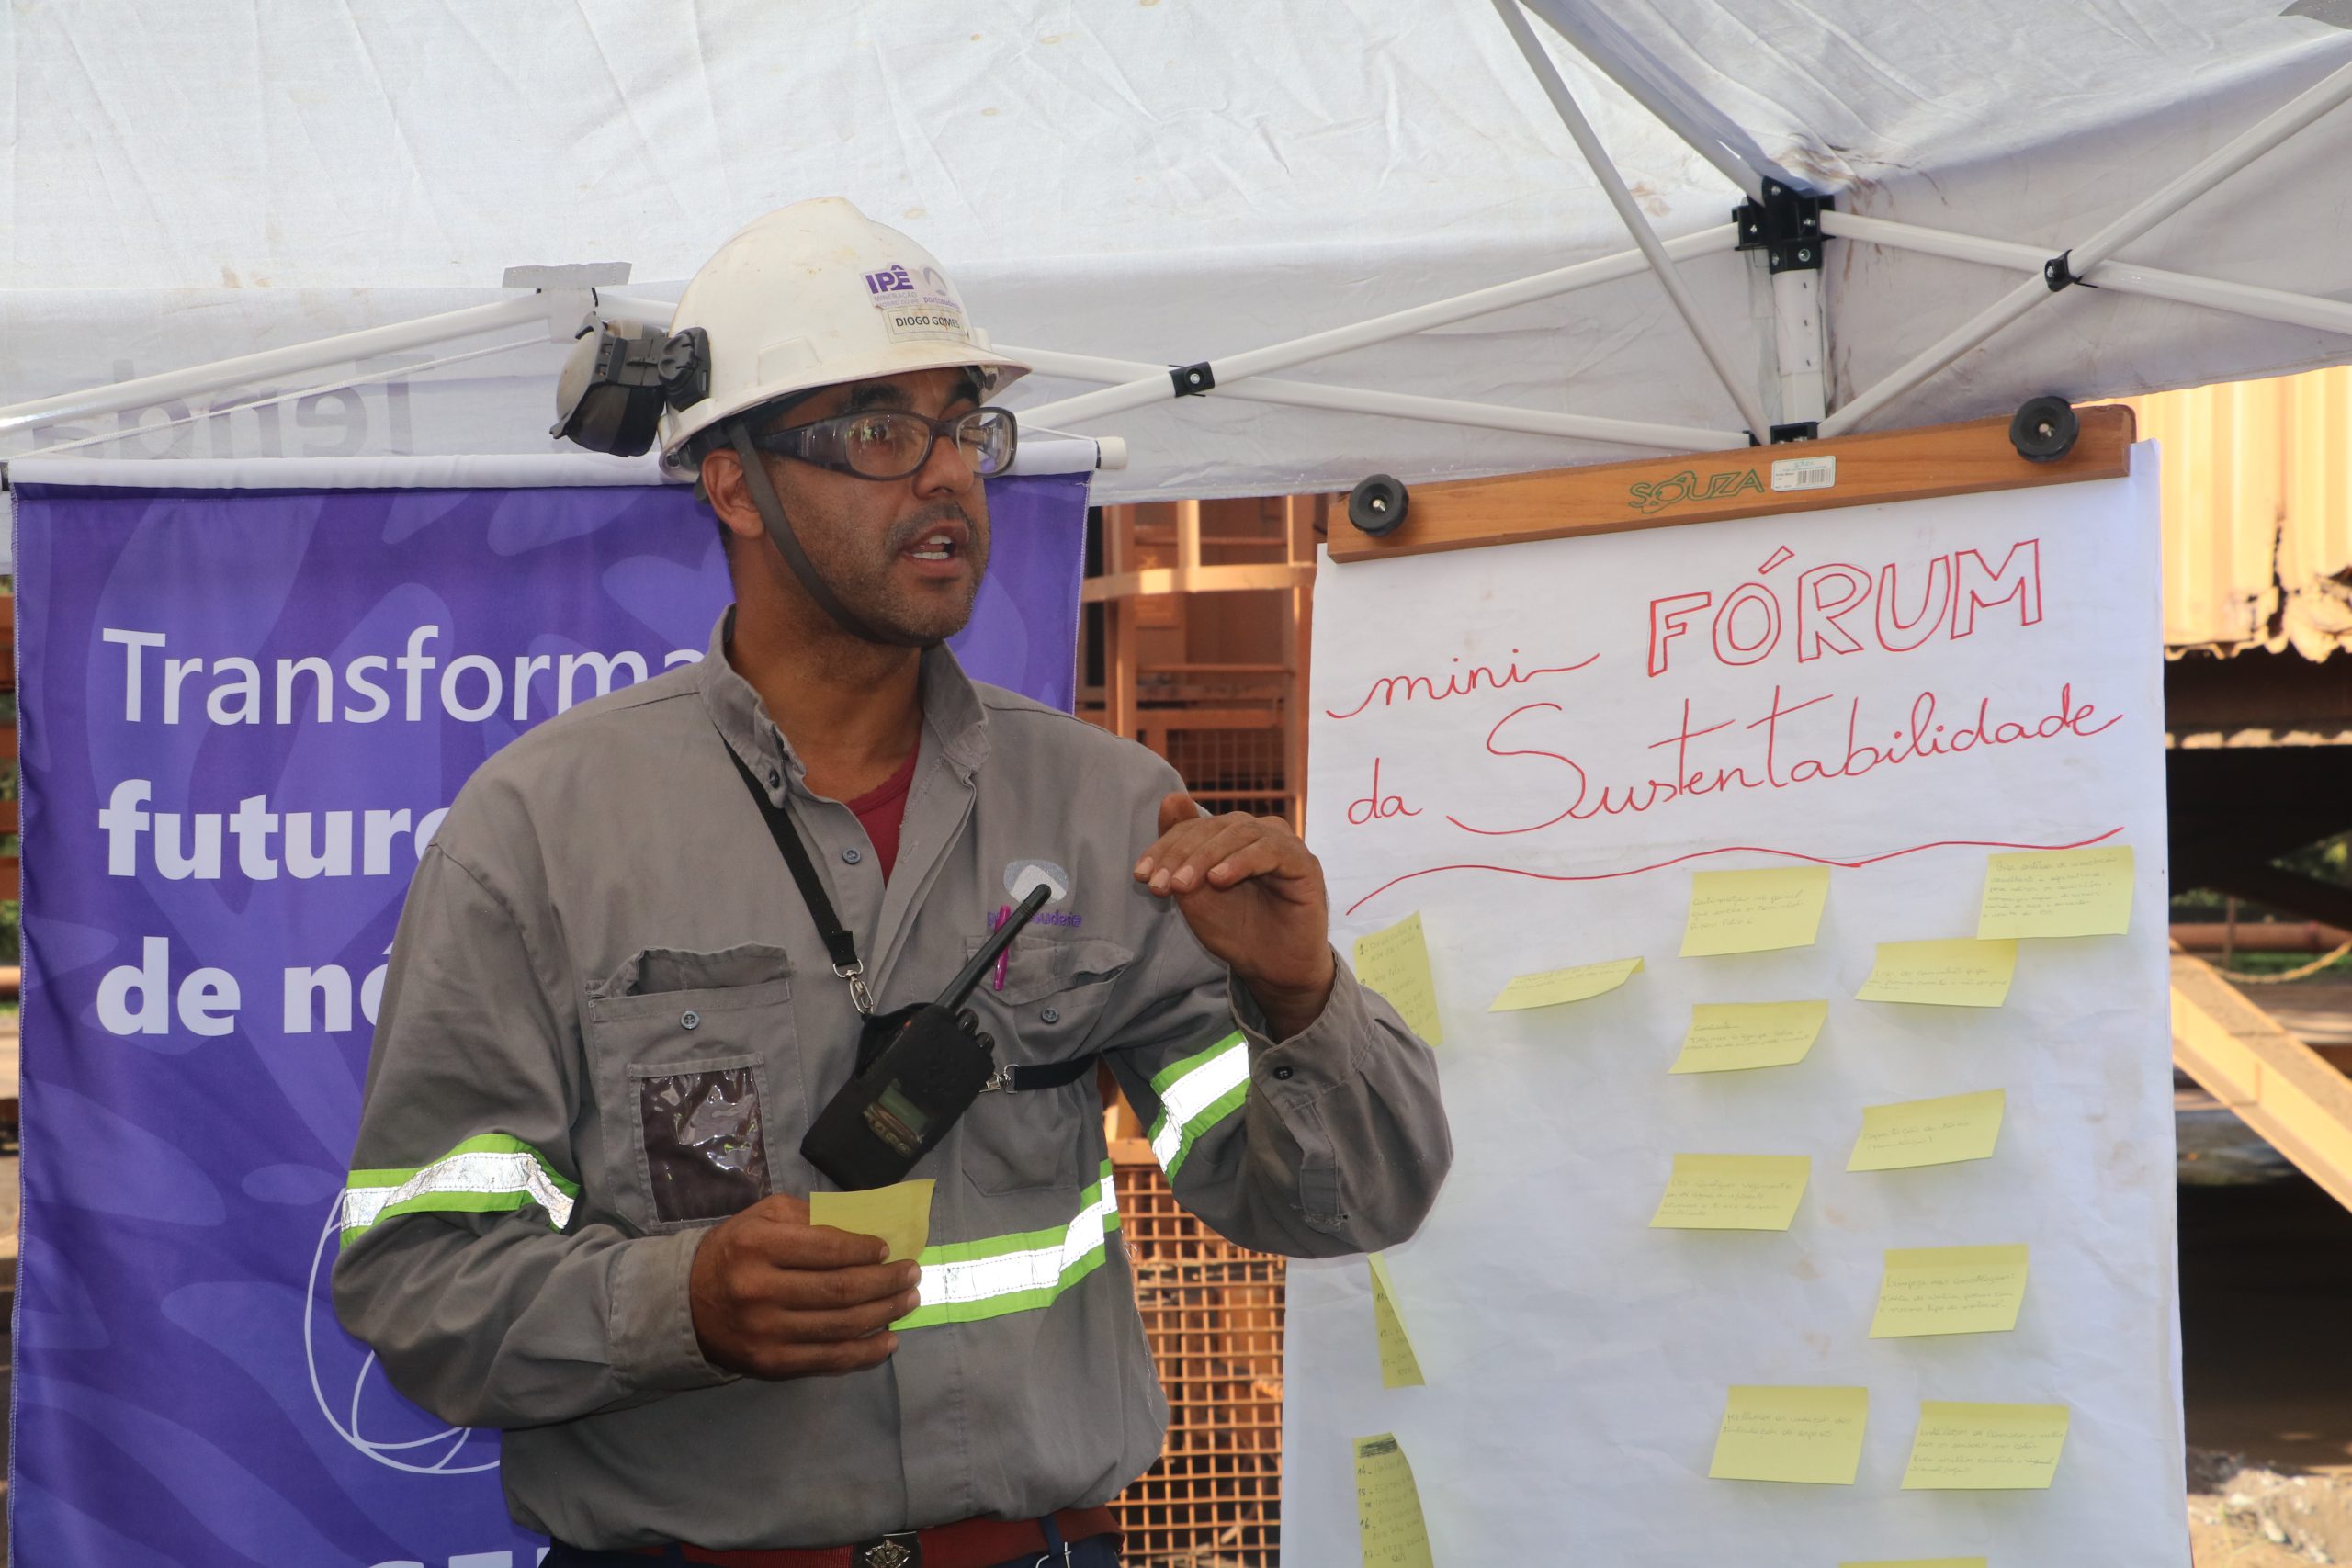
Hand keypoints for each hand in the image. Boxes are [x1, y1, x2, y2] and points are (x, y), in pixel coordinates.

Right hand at [687, 1194, 921, 1378]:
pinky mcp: (771, 1363)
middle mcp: (760, 1290)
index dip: (864, 1250)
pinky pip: (829, 1359)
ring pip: (841, 1326)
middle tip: (912, 1273)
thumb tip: (863, 1229)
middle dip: (886, 1282)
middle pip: (840, 1290)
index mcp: (757, 1246)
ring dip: (884, 1313)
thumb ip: (807, 1217)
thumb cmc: (734, 1252)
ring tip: (908, 1300)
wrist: (684, 1304)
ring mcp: (766, 1332)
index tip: (887, 1249)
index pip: (826, 1249)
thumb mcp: (760, 1218)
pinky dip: (866, 1352)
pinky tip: (889, 1340)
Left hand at [1133, 792, 1335, 1037]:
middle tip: (1159, 884)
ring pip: (1240, 833)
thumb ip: (1181, 850)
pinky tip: (1218, 879)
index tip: (1141, 876)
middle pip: (1215, 827)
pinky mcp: (1304, 863)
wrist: (1274, 969)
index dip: (1165, 847)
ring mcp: (1285, 845)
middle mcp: (1260, 833)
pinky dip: (1240, 862)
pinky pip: (1270, 851)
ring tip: (1183, 885)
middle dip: (1181, 854)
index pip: (1194, 828)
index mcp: (1233, 836)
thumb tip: (1170, 798)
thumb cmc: (1237, 929)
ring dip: (1205, 857)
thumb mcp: (1196, 893)